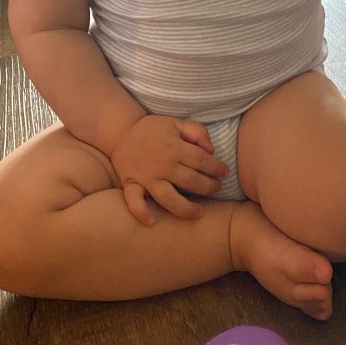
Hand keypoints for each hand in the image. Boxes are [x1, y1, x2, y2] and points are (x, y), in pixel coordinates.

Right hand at [110, 115, 229, 224]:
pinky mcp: (131, 183)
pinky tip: (152, 221)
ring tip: (200, 212)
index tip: (225, 173)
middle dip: (209, 187)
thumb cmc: (152, 129)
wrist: (121, 132)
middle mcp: (162, 164)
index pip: (202, 160)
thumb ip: (197, 132)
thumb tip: (211, 151)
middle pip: (191, 181)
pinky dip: (141, 212)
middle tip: (217, 188)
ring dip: (186, 208)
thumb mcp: (177, 123)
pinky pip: (134, 201)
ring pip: (169, 197)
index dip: (216, 167)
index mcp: (174, 147)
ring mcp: (146, 176)